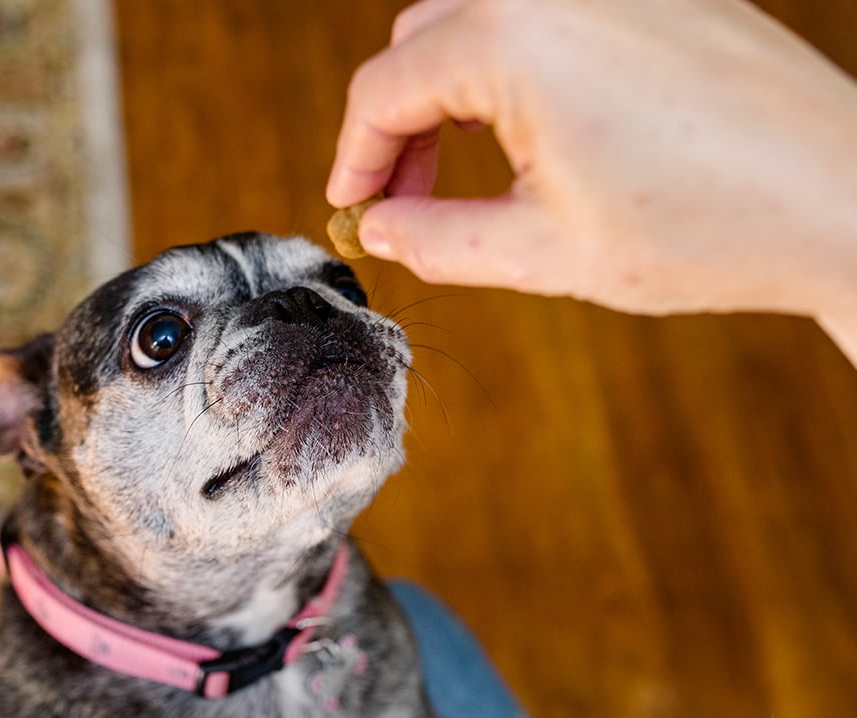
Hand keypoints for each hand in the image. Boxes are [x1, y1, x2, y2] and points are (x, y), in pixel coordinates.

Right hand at [328, 0, 856, 358]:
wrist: (843, 197)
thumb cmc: (708, 227)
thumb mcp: (544, 251)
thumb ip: (437, 241)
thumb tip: (380, 230)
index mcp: (513, 38)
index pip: (382, 90)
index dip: (353, 159)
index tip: (352, 211)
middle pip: (419, 39)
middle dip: (397, 124)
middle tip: (406, 200)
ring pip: (476, 19)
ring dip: (449, 91)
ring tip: (463, 172)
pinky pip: (542, 13)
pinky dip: (509, 65)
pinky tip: (529, 131)